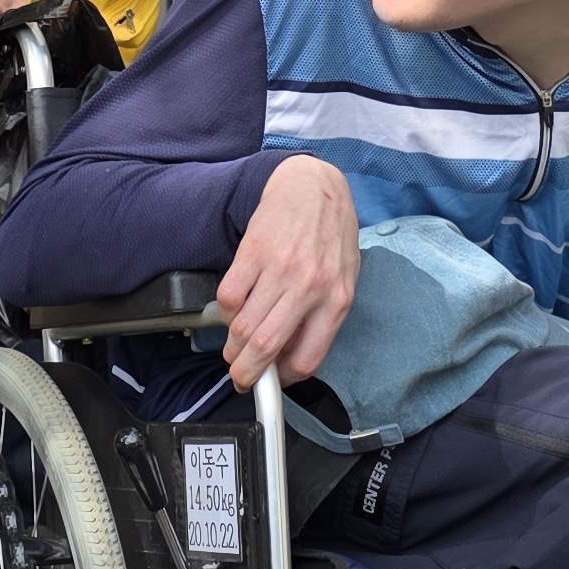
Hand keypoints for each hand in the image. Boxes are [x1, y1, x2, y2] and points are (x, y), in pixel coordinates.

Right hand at [213, 157, 356, 389]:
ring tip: (233, 347)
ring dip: (232, 346)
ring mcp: (280, 270)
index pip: (307, 359)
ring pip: (243, 328)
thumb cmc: (331, 235)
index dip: (283, 379)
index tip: (272, 382)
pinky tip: (234, 310)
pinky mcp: (253, 253)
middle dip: (246, 373)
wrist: (313, 186)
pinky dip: (226, 313)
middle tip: (239, 377)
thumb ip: (323, 317)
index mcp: (336, 300)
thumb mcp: (343, 279)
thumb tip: (290, 355)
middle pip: (267, 348)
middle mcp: (309, 288)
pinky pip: (228, 297)